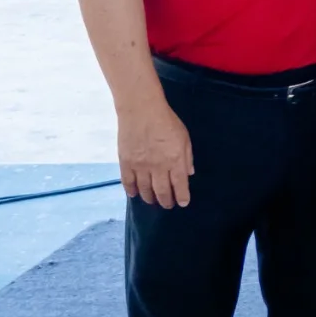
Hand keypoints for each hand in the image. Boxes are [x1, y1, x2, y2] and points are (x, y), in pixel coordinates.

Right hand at [118, 93, 194, 208]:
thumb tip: (189, 173)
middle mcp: (158, 167)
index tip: (183, 203)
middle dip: (166, 201)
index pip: (180, 185)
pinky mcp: (126, 163)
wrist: (141, 110)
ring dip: (150, 198)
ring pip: (145, 190)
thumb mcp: (184, 137)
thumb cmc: (166, 121)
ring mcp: (140, 166)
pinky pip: (128, 182)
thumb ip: (187, 157)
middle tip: (168, 206)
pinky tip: (134, 194)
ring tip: (153, 201)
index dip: (182, 197)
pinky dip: (131, 191)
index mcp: (175, 160)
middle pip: (162, 191)